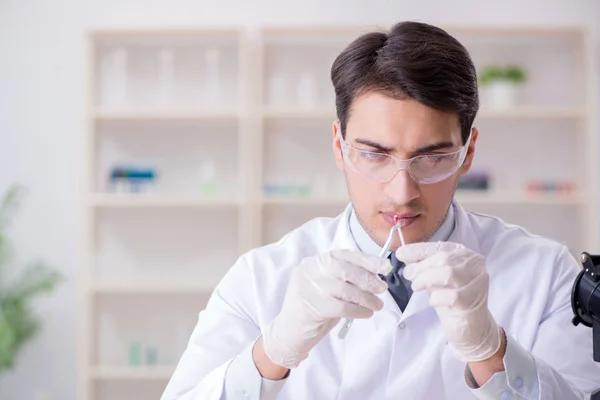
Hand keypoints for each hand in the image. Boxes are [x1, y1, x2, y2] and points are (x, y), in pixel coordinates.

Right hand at [262, 250, 391, 368]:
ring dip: (366, 298)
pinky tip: (366, 313)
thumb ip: (344, 278)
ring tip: (377, 304)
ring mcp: (309, 288)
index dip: (366, 259)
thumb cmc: (313, 308)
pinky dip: (359, 310)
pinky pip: (343, 307)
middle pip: (345, 270)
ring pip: (346, 290)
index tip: (384, 266)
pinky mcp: (312, 307)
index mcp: (314, 262)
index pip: (342, 254)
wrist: (289, 332)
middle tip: (382, 288)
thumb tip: (376, 275)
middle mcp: (310, 271)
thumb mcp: (327, 286)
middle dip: (368, 278)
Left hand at [395, 242, 501, 362]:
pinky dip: (437, 297)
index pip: (440, 246)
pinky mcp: (475, 300)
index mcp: (464, 255)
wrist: (470, 328)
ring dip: (426, 280)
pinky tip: (433, 301)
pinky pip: (452, 295)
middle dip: (420, 267)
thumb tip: (403, 253)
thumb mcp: (434, 278)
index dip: (419, 249)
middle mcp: (475, 265)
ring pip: (448, 273)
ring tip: (417, 287)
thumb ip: (423, 265)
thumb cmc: (451, 300)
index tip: (401, 253)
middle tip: (408, 276)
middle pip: (443, 258)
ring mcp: (477, 282)